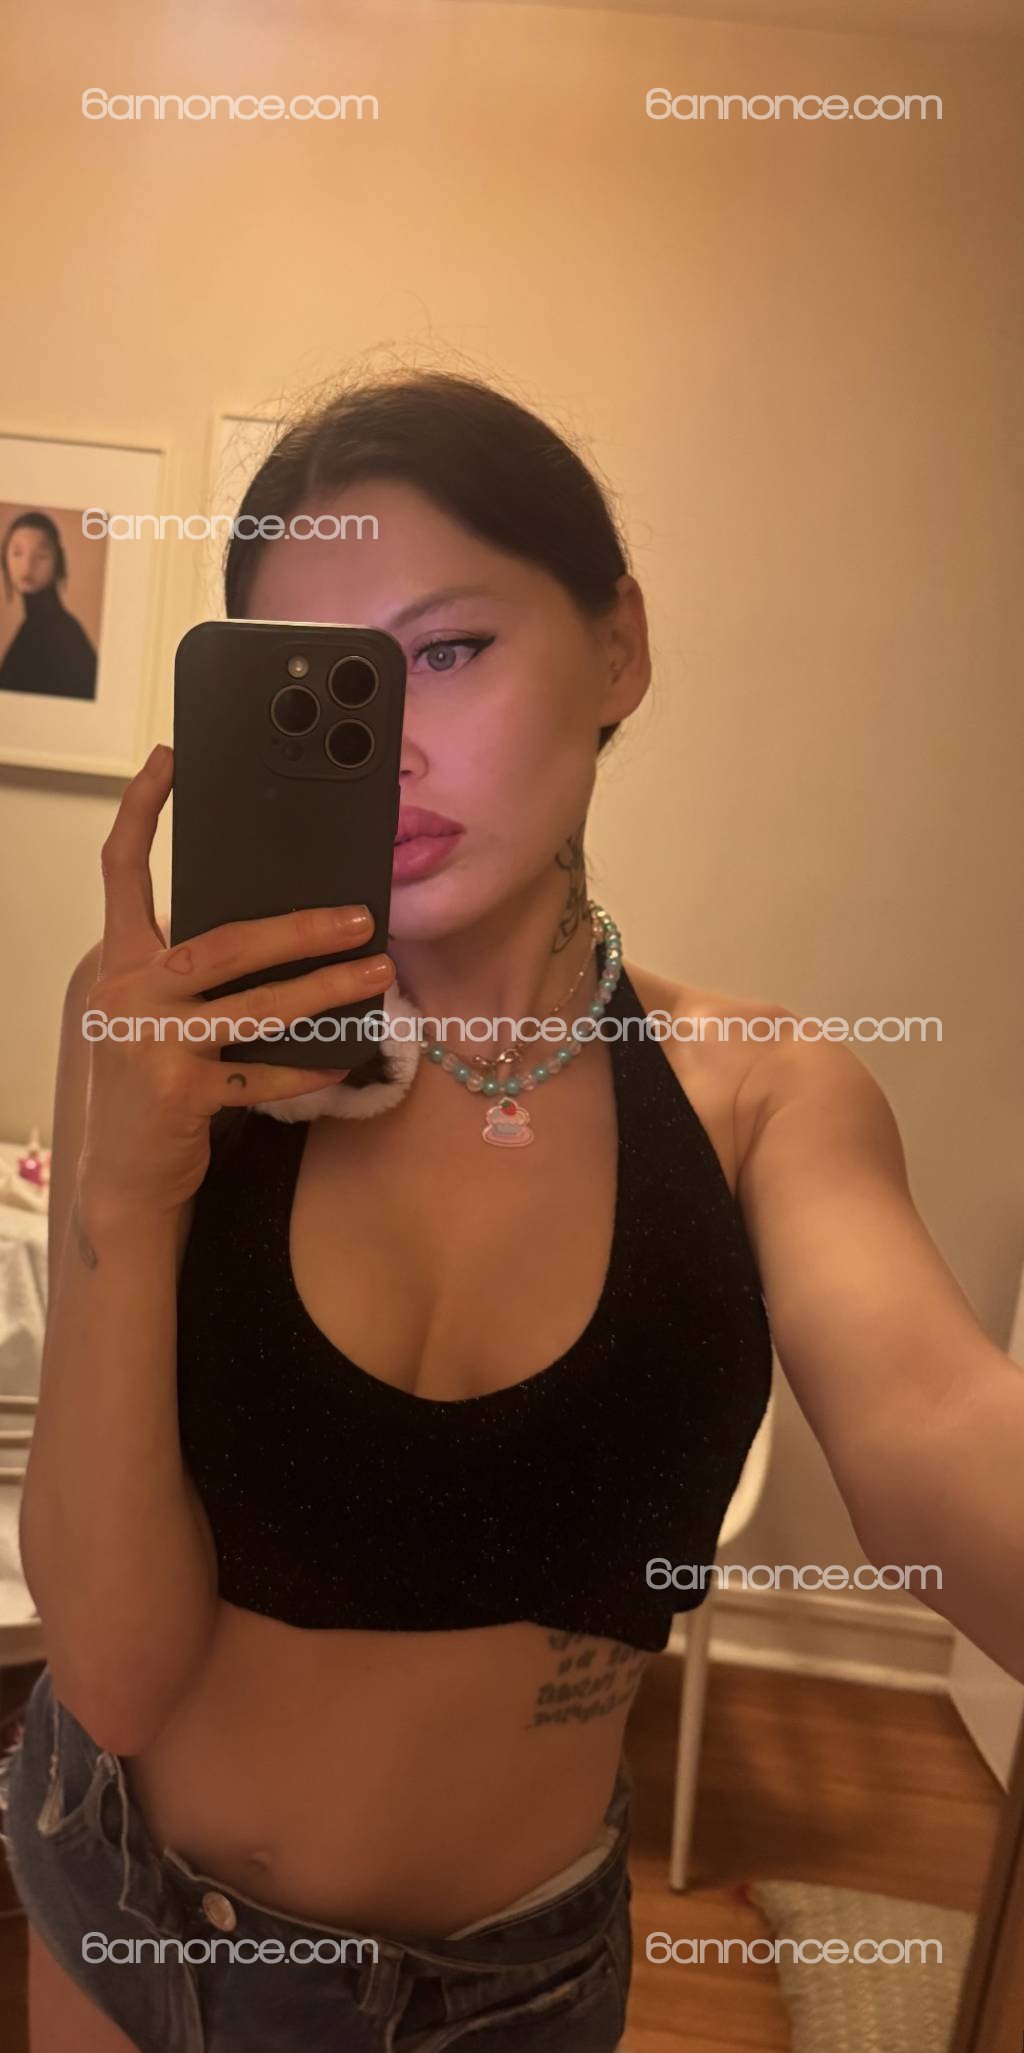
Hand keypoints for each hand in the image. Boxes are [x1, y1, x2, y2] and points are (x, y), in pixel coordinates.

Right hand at [77, 744, 393, 1215]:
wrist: (124, 1177)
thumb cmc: (155, 1085)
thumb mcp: (158, 1015)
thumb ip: (193, 973)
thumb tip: (282, 928)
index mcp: (120, 963)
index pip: (120, 872)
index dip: (141, 811)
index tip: (167, 760)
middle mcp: (127, 994)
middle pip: (223, 941)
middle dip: (300, 927)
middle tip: (360, 915)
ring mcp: (150, 1044)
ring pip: (255, 1004)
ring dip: (325, 989)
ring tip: (378, 973)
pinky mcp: (178, 1094)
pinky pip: (262, 1073)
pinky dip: (310, 1065)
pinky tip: (349, 1057)